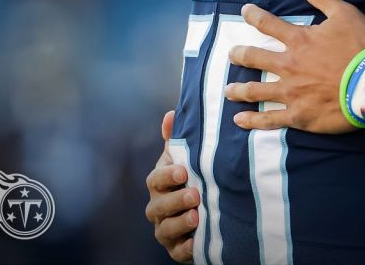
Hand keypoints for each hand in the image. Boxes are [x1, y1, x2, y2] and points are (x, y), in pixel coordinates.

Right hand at [144, 110, 198, 262]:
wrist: (207, 213)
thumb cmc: (193, 180)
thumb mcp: (187, 160)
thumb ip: (178, 141)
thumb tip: (171, 113)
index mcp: (161, 184)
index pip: (156, 179)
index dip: (167, 176)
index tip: (183, 171)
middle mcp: (159, 207)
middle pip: (158, 205)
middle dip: (175, 200)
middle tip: (194, 195)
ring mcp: (166, 229)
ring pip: (165, 229)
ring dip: (179, 223)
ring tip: (196, 216)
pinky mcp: (177, 249)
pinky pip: (178, 251)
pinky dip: (185, 248)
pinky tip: (195, 242)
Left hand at [226, 0, 364, 132]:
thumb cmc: (361, 48)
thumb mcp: (345, 14)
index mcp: (298, 41)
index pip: (269, 24)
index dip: (254, 16)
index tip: (245, 12)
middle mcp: (288, 66)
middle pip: (255, 58)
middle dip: (240, 54)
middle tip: (231, 53)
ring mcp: (290, 93)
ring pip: (256, 91)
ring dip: (239, 89)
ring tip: (227, 90)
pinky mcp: (298, 115)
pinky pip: (269, 120)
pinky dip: (253, 121)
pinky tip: (239, 120)